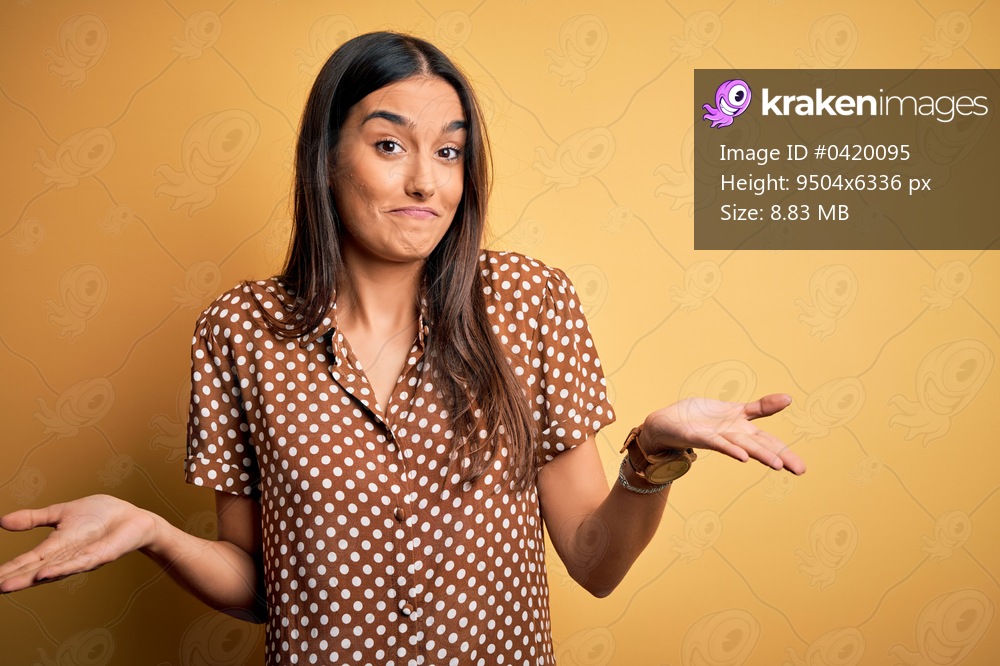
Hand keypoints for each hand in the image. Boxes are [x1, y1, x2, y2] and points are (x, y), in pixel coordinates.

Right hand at [0, 494, 157, 592]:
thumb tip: (1, 521)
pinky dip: (61, 569)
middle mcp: (64, 557)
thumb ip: (34, 518)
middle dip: (12, 580)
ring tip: (6, 586)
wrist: (133, 517)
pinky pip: (78, 564)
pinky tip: (44, 574)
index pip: (26, 561)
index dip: (7, 570)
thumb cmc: (100, 515)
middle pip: (33, 571)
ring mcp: (81, 559)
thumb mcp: (61, 512)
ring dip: (30, 579)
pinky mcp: (99, 556)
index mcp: (54, 547)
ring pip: (52, 571)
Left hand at [640, 393, 804, 474]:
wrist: (667, 423)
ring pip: (744, 446)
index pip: (769, 440)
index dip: (786, 452)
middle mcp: (733, 436)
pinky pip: (718, 443)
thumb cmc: (701, 417)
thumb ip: (761, 407)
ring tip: (778, 465)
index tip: (802, 469)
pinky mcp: (700, 436)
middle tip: (800, 470)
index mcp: (743, 429)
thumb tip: (789, 399)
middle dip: (781, 457)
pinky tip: (742, 456)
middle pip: (761, 445)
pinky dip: (731, 448)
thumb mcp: (735, 408)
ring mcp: (718, 437)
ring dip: (761, 455)